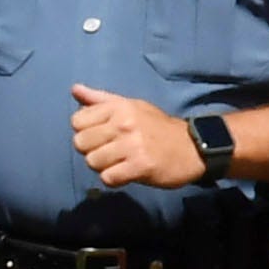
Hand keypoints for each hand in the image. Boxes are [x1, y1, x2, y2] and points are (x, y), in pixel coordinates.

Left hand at [72, 86, 207, 187]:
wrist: (193, 147)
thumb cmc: (158, 127)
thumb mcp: (132, 106)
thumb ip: (101, 100)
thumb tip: (75, 89)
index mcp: (119, 108)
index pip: (77, 121)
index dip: (86, 131)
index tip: (102, 135)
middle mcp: (124, 124)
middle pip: (80, 143)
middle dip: (92, 150)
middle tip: (111, 152)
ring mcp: (132, 146)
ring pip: (92, 162)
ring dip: (104, 166)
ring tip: (120, 162)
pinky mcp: (141, 166)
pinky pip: (108, 178)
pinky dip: (114, 179)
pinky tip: (126, 173)